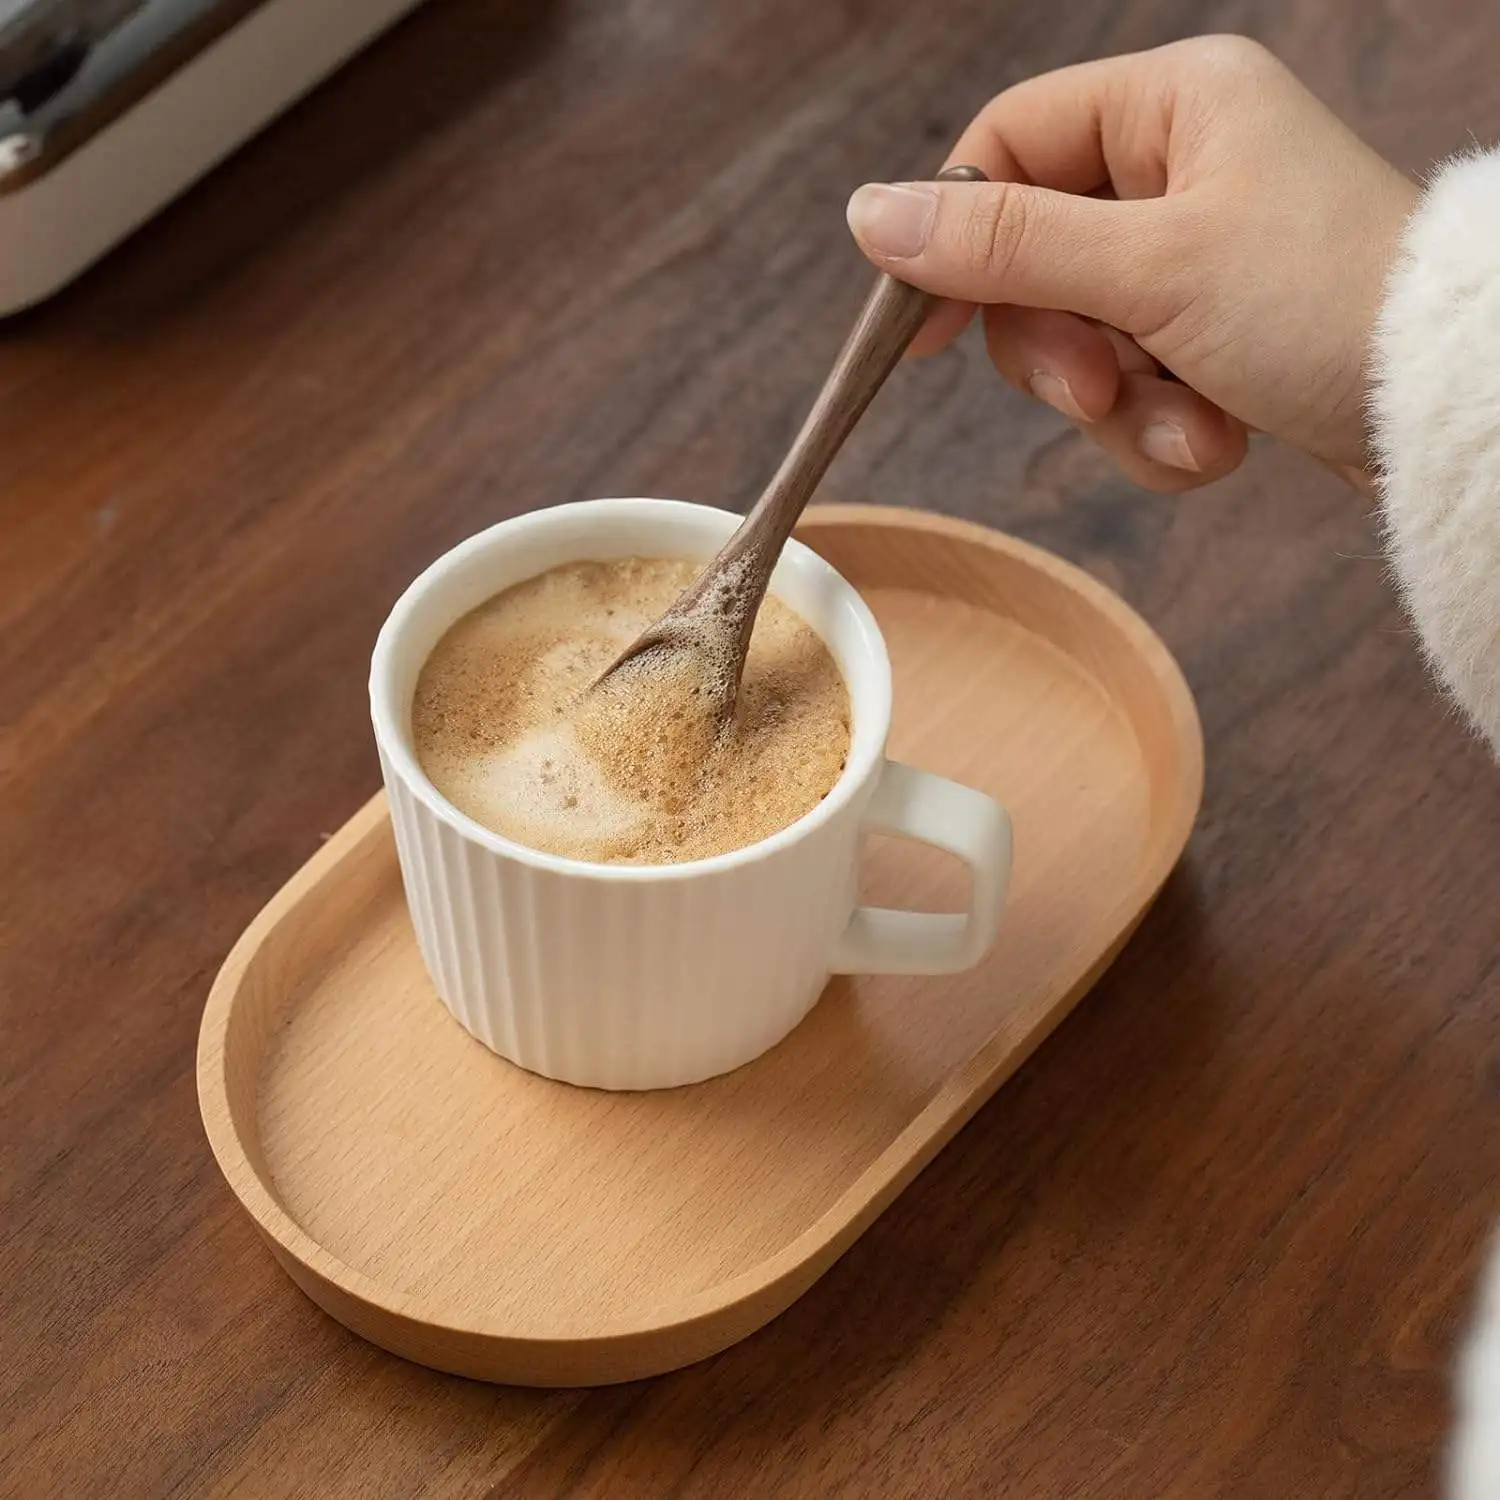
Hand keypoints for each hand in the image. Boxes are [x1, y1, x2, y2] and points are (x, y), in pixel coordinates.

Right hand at [845, 36, 1419, 491]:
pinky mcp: (1215, 329)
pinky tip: (1220, 441)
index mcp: (1170, 105)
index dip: (950, 238)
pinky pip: (1132, 382)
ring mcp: (1199, 252)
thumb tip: (869, 215)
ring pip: (1080, 337)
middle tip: (1096, 392)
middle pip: (1032, 260)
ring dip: (1119, 406)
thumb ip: (1000, 245)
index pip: (1006, 148)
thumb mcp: (1145, 268)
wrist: (1445, 408)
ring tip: (1190, 426)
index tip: (918, 333)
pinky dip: (1161, 427)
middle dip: (1061, 352)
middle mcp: (1181, 166)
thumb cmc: (1321, 302)